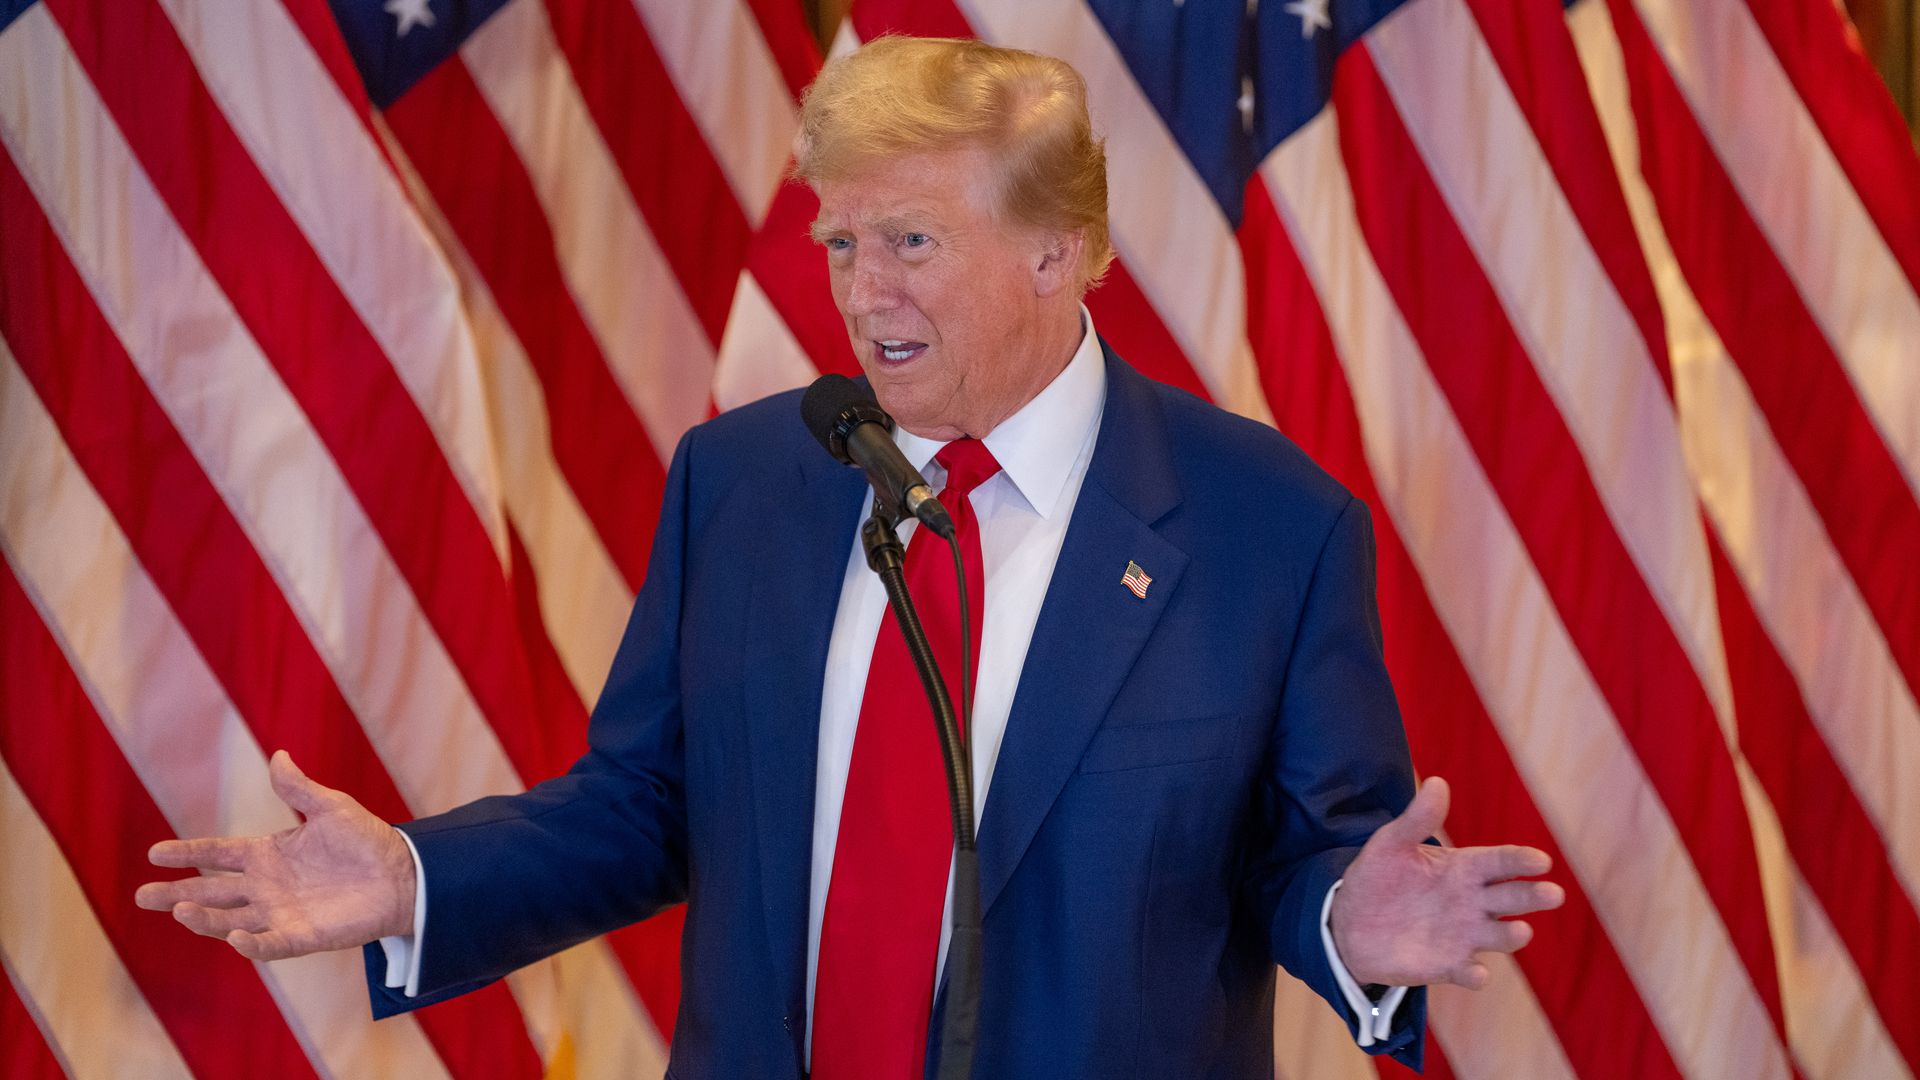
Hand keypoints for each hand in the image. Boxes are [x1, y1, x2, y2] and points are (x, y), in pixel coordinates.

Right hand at [135, 751, 415, 960]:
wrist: (404, 875)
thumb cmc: (367, 841)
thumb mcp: (332, 807)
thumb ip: (299, 789)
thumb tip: (277, 755)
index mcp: (268, 854)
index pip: (218, 854)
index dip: (188, 853)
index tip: (155, 853)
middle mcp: (266, 886)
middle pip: (212, 891)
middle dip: (177, 894)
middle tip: (143, 896)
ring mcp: (281, 913)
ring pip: (230, 919)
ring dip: (205, 919)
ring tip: (179, 911)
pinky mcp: (302, 936)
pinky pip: (270, 944)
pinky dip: (251, 943)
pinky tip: (233, 936)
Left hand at [1329, 776, 1563, 988]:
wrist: (1349, 924)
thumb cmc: (1377, 878)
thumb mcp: (1391, 844)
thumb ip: (1417, 819)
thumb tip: (1437, 782)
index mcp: (1464, 868)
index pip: (1502, 861)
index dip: (1522, 860)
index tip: (1541, 861)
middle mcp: (1472, 902)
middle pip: (1512, 897)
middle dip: (1533, 896)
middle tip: (1552, 894)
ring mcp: (1464, 935)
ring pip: (1500, 935)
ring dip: (1512, 935)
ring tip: (1520, 931)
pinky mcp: (1449, 965)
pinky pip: (1469, 972)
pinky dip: (1475, 974)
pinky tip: (1477, 973)